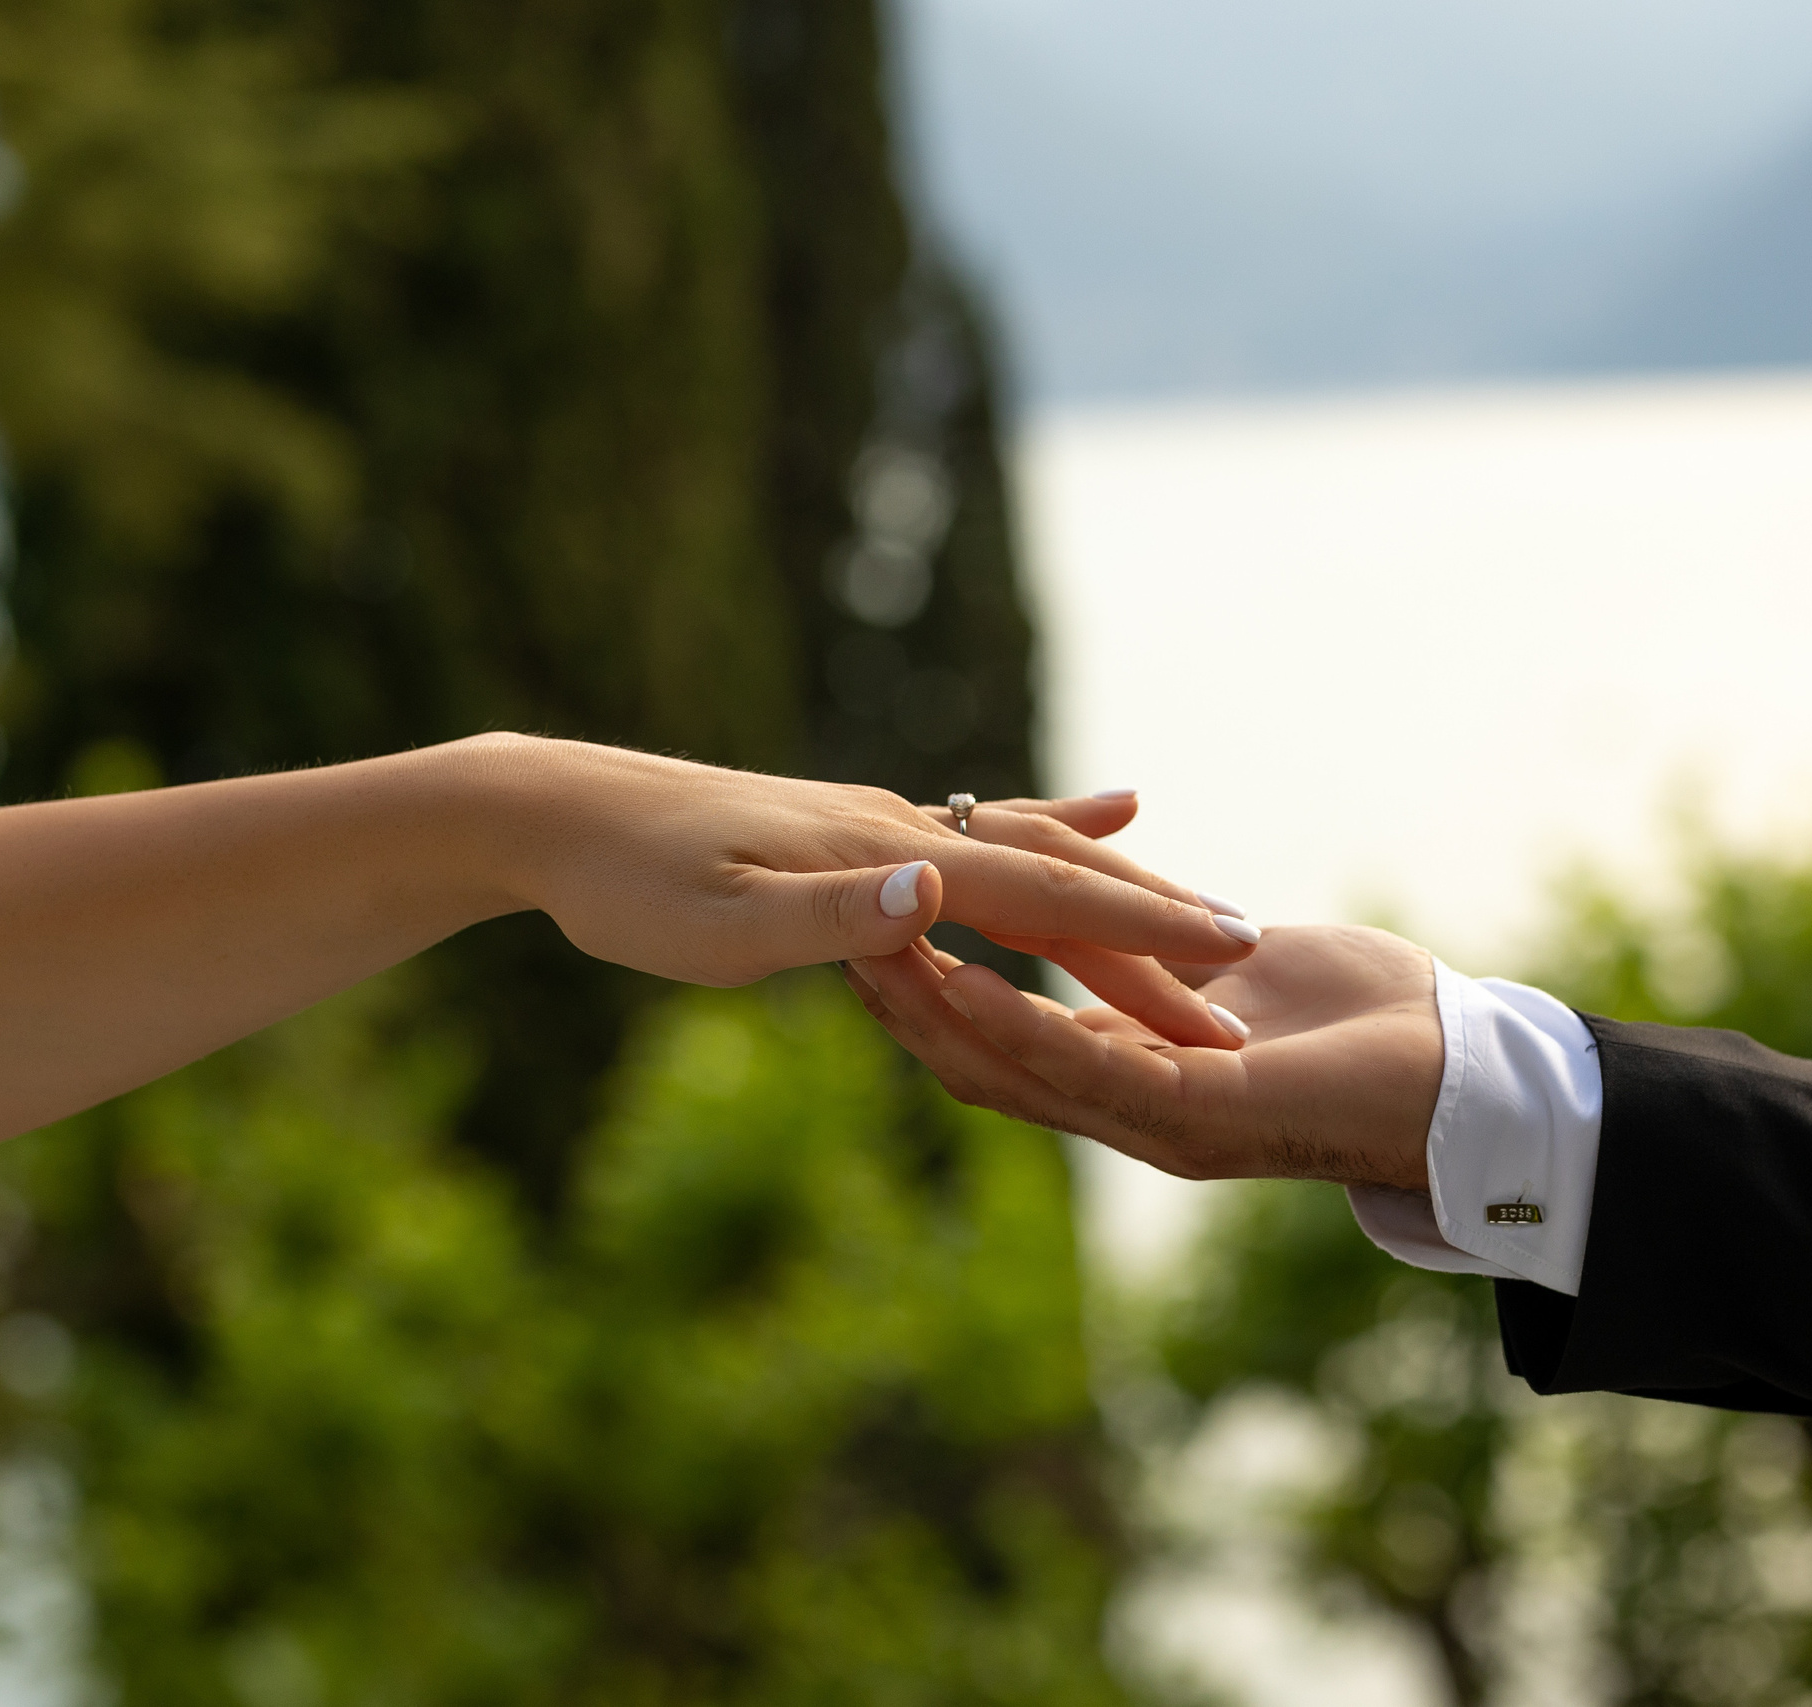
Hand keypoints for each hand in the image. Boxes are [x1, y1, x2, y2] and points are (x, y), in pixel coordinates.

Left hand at [487, 739, 1256, 1046]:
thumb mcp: (716, 926)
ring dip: (1124, 886)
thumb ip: (833, 917)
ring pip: (1038, 848)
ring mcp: (892, 823)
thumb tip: (938, 893)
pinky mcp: (867, 829)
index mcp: (888, 859)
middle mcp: (907, 830)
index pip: (1041, 897)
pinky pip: (989, 825)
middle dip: (1155, 923)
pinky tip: (1107, 806)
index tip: (1233, 957)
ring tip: (1207, 915)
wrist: (561, 810)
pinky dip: (1063, 820)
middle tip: (1250, 970)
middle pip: (1060, 872)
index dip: (1140, 931)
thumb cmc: (629, 887)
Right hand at [841, 924, 1442, 1188]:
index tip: (869, 923)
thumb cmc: (1366, 1023)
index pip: (1001, 1042)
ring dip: (936, 1011)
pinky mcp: (1199, 1118)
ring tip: (869, 947)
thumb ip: (1163, 967)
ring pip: (1012, 1073)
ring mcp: (1158, 1122)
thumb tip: (1123, 918)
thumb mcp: (1232, 979)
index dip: (931, 992)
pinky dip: (1018, 1024)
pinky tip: (965, 981)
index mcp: (1131, 1080)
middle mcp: (1128, 1112)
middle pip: (979, 1066)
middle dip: (904, 1003)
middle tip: (831, 933)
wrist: (1469, 1078)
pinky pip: (1086, 1070)